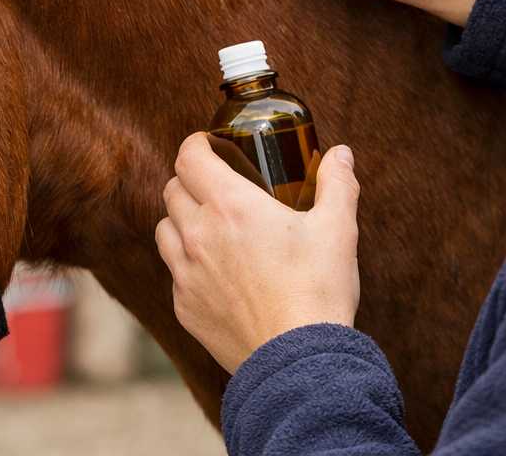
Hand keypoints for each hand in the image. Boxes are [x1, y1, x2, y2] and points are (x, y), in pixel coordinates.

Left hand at [155, 133, 360, 374]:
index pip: (189, 158)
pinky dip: (186, 262)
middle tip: (217, 183)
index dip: (196, 144)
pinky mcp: (185, 309)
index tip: (209, 144)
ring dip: (181, 219)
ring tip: (209, 225)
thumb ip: (338, 183)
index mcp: (231, 206)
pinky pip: (173, 273)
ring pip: (164, 229)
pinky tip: (215, 270)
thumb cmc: (317, 289)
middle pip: (172, 189)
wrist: (299, 362)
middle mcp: (199, 234)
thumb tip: (342, 153)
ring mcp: (186, 274)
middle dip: (190, 179)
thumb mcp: (337, 228)